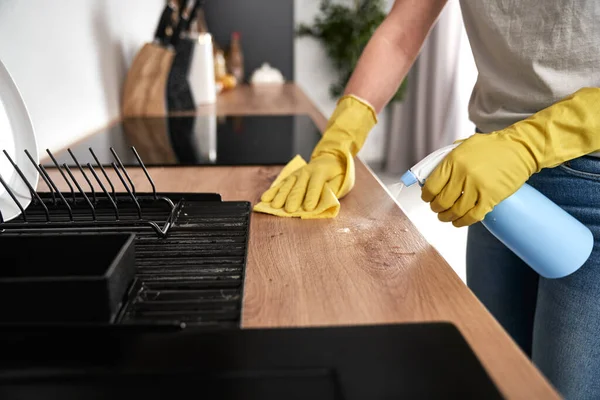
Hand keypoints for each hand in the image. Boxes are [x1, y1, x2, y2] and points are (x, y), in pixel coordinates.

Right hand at [258, 94, 376, 214]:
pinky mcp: (290, 176)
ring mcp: (297, 173)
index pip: (315, 185)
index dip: (312, 197)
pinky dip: (273, 191)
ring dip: (281, 196)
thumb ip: (333, 188)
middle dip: (293, 199)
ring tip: (275, 206)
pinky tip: (265, 199)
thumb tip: (326, 199)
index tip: (308, 208)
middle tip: (289, 210)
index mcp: (321, 172)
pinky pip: (280, 184)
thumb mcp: (342, 179)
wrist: (330, 157)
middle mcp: (307, 172)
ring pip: (287, 185)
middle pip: (299, 187)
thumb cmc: (337, 172)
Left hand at [421, 132, 536, 226]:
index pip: (431, 186)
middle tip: (437, 208)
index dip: (427, 196)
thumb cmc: (492, 146)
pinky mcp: (491, 198)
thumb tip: (431, 176)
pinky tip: (459, 221)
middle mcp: (463, 174)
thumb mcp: (464, 146)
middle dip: (436, 208)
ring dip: (447, 217)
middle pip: (442, 201)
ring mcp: (477, 187)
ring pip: (455, 211)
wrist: (521, 148)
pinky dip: (463, 222)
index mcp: (453, 160)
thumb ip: (448, 160)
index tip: (427, 198)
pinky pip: (472, 216)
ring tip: (446, 216)